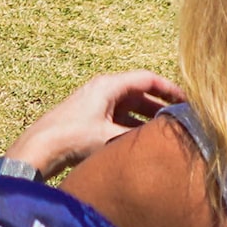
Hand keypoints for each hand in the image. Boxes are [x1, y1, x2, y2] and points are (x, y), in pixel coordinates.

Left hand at [4, 71, 187, 180]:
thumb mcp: (111, 136)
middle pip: (140, 93)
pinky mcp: (90, 118)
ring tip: (166, 133)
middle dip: (161, 106)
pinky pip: (118, 118)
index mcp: (109, 86)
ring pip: (130, 108)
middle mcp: (103, 90)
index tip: (187, 100)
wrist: (39, 148)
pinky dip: (132, 127)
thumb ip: (140, 136)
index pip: (147, 78)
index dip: (170, 88)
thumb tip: (165, 140)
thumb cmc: (72, 138)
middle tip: (181, 120)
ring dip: (146, 119)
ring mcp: (96, 103)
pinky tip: (142, 142)